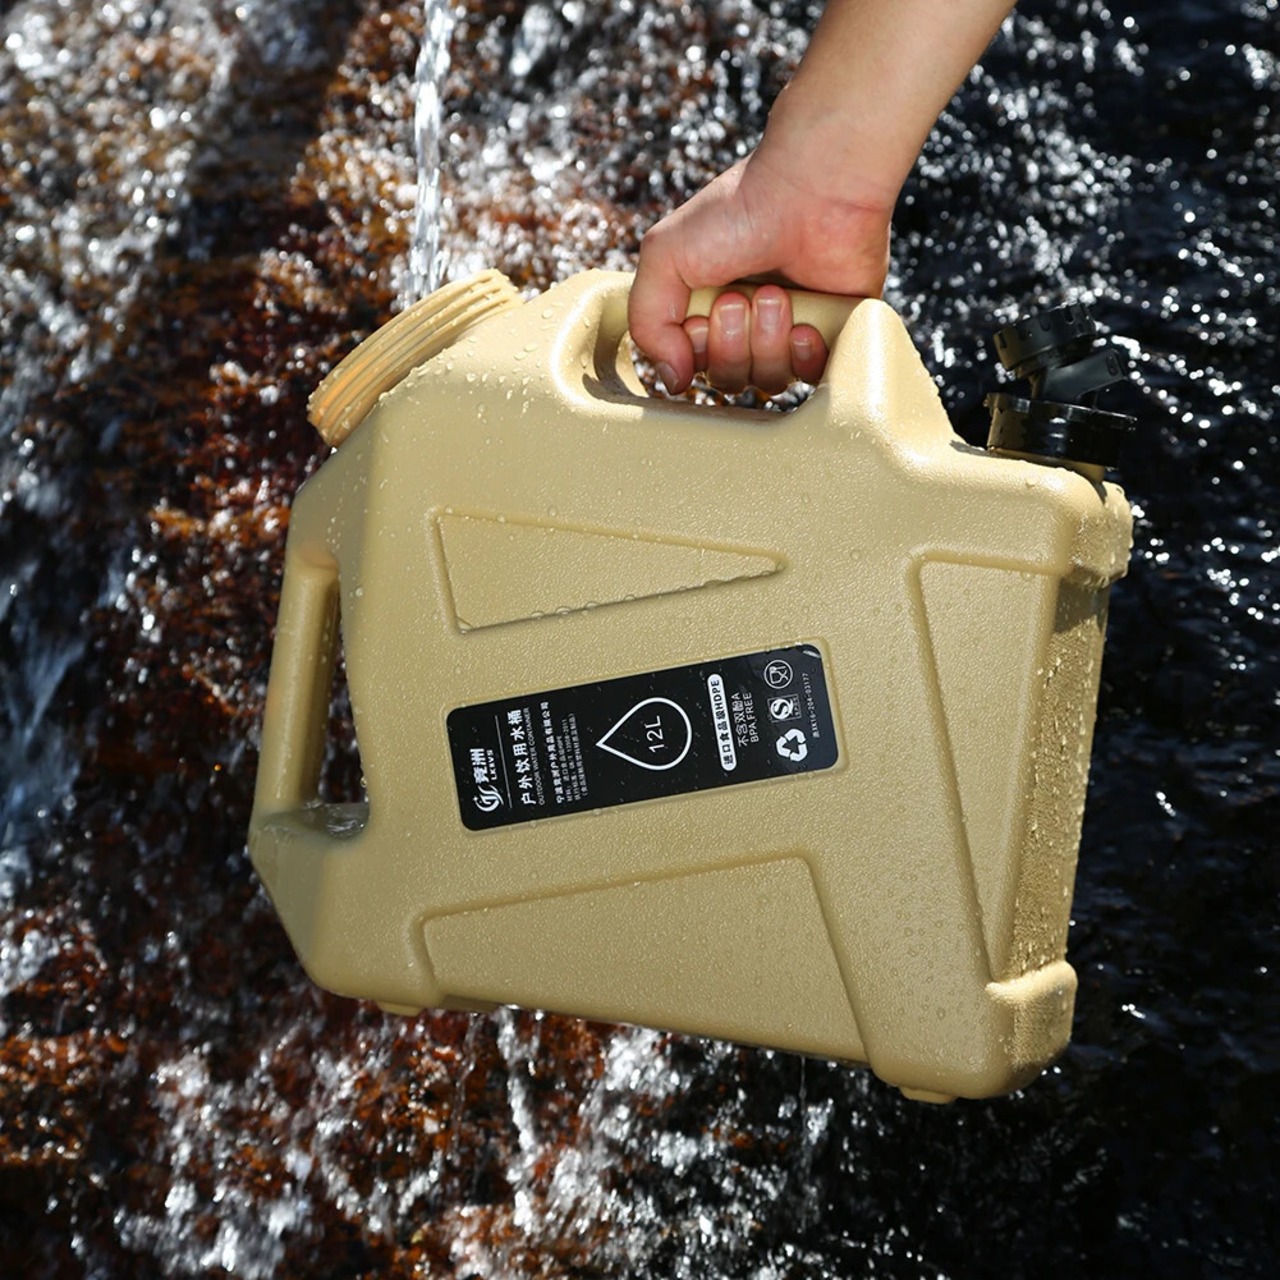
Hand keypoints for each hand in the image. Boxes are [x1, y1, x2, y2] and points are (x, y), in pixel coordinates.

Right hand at [629, 147, 893, 394]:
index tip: (706, 309)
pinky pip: (811, 376)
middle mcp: (748, 323)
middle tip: (742, 297)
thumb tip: (672, 380)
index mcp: (706, 306)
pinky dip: (804, 355)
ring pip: (768, 381)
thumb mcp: (665, 256)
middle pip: (729, 379)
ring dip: (767, 341)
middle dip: (732, 343)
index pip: (694, 365)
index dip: (698, 349)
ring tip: (777, 295)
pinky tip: (806, 324)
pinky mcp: (830, 332)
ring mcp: (789, 329)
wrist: (814, 187)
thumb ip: (647, 322)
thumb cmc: (741, 209)